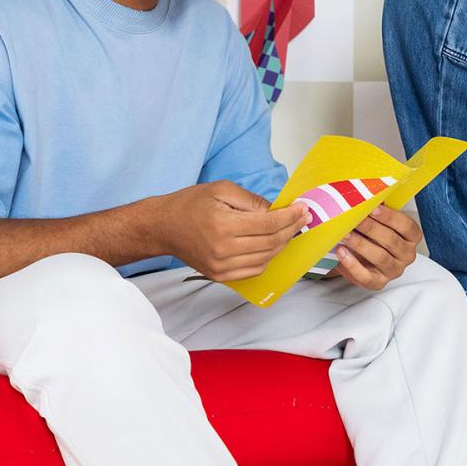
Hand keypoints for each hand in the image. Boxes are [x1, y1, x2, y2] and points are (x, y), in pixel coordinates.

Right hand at [155, 181, 308, 282]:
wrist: (164, 226)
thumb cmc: (190, 204)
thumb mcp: (221, 189)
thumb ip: (251, 200)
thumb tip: (276, 210)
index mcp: (223, 225)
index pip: (268, 225)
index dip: (289, 217)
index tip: (302, 209)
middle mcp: (223, 250)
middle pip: (270, 243)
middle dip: (291, 229)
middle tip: (303, 218)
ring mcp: (221, 267)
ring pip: (265, 258)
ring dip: (282, 244)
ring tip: (290, 229)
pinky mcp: (219, 276)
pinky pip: (253, 270)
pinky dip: (268, 258)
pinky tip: (273, 244)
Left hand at [325, 205, 422, 290]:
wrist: (359, 256)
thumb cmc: (371, 233)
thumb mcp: (377, 220)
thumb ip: (375, 209)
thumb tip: (363, 192)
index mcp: (411, 237)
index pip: (407, 226)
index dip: (390, 217)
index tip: (373, 208)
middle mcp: (406, 255)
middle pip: (391, 241)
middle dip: (370, 228)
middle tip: (353, 218)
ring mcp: (394, 270)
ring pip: (379, 257)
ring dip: (360, 243)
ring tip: (344, 234)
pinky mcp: (378, 282)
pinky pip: (366, 276)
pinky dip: (352, 264)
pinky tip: (341, 251)